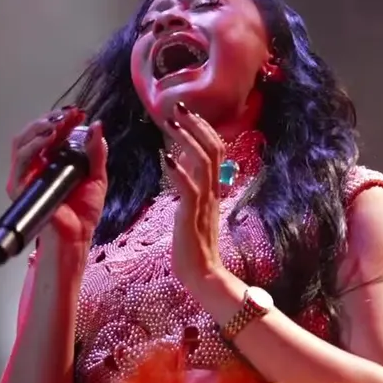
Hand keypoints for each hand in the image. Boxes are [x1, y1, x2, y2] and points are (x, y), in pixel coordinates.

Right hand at [6, 108, 107, 246]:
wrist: (78, 236)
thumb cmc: (83, 212)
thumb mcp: (96, 176)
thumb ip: (97, 152)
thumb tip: (97, 126)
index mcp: (52, 161)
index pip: (50, 133)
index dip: (61, 119)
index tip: (77, 112)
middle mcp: (36, 166)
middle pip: (33, 133)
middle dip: (50, 120)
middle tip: (68, 116)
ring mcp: (26, 176)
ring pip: (22, 142)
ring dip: (39, 128)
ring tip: (57, 123)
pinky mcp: (20, 187)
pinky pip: (21, 161)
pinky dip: (33, 146)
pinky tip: (48, 138)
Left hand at [162, 102, 228, 293]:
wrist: (204, 275)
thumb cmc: (194, 247)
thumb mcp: (193, 211)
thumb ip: (191, 188)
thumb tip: (182, 165)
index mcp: (213, 190)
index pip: (215, 150)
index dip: (203, 129)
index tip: (188, 113)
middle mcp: (213, 191)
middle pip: (213, 149)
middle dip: (196, 125)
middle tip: (179, 106)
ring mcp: (205, 202)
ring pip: (203, 161)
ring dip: (186, 139)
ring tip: (171, 123)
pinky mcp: (192, 215)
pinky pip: (190, 187)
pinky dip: (179, 170)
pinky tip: (166, 158)